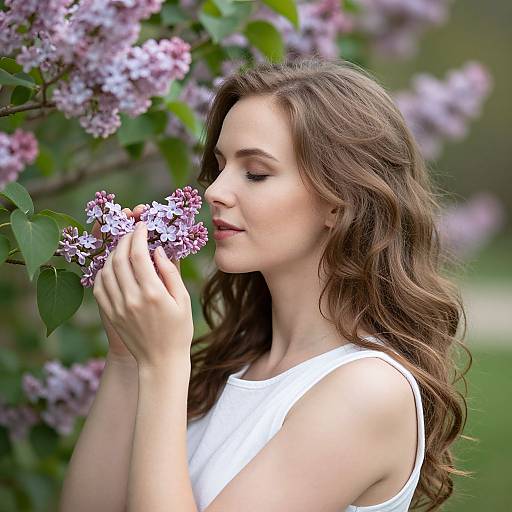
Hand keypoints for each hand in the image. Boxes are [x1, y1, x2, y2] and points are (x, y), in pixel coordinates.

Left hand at [92, 221, 193, 368]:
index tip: (142, 225)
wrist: (160, 361)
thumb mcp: (183, 300)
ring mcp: (118, 307)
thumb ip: (171, 273)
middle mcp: (131, 298)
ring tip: (123, 247)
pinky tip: (112, 267)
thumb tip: (158, 250)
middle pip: (119, 258)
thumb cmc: (178, 330)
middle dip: (124, 239)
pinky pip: (99, 287)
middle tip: (131, 231)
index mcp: (153, 293)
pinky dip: (103, 271)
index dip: (138, 234)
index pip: (138, 254)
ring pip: (106, 270)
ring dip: (113, 253)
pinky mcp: (110, 314)